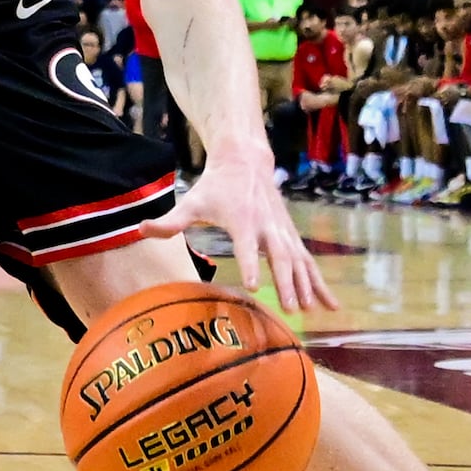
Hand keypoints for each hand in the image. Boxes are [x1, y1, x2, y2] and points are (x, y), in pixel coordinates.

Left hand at [140, 152, 333, 318]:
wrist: (246, 160)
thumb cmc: (215, 185)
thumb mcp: (191, 200)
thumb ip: (170, 220)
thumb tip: (140, 229)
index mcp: (242, 219)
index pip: (246, 246)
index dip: (249, 265)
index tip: (252, 286)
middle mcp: (268, 225)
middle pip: (280, 256)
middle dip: (285, 281)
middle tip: (289, 307)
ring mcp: (283, 230)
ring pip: (300, 260)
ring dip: (307, 285)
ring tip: (311, 311)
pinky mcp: (291, 235)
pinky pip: (309, 262)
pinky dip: (320, 283)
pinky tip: (330, 305)